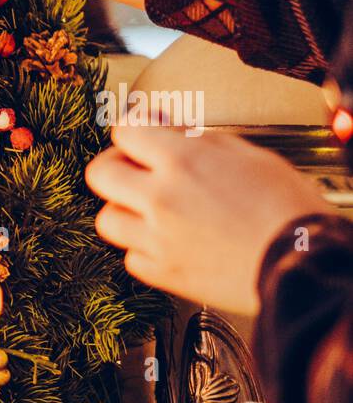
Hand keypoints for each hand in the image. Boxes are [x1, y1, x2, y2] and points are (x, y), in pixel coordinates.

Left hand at [85, 126, 329, 314]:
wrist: (302, 264)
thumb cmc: (287, 208)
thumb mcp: (250, 156)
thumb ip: (201, 142)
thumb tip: (170, 129)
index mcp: (184, 162)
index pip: (126, 132)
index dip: (133, 129)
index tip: (139, 132)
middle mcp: (161, 199)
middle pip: (100, 174)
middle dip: (115, 166)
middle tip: (133, 168)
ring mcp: (157, 239)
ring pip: (107, 219)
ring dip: (124, 210)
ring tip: (151, 210)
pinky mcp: (162, 273)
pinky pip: (131, 257)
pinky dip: (143, 248)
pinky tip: (166, 241)